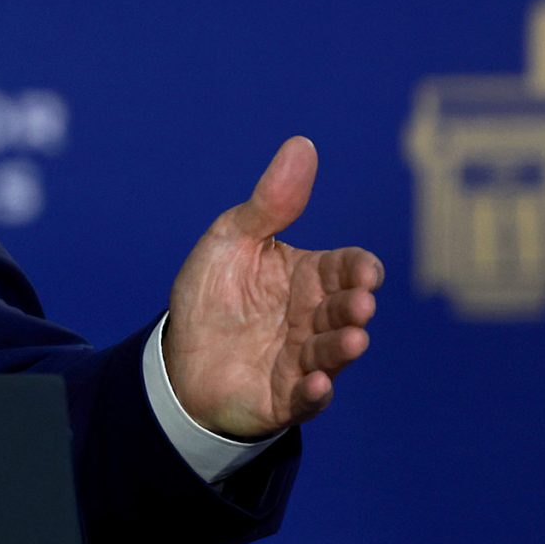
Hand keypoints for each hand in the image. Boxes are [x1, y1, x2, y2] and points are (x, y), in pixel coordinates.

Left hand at [163, 137, 382, 440]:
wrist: (179, 356)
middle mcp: (314, 319)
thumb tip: (302, 144)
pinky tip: (316, 385)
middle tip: (359, 304)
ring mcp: (302, 360)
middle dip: (354, 307)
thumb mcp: (232, 239)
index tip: (364, 271)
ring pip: (331, 354)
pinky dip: (313, 394)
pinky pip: (304, 399)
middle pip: (345, 310)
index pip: (346, 269)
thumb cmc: (214, 294)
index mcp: (309, 278)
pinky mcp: (282, 397)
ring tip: (352, 340)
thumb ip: (270, 202)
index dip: (359, 270)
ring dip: (342, 348)